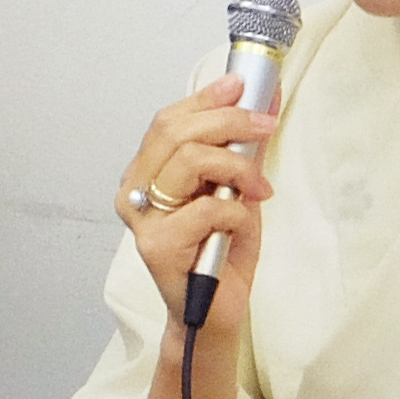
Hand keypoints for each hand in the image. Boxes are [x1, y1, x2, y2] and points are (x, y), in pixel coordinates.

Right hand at [117, 76, 278, 336]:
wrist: (216, 314)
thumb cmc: (220, 254)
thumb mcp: (237, 192)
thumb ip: (242, 152)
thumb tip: (263, 105)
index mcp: (147, 173)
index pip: (168, 121)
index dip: (205, 98)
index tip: (240, 84)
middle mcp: (135, 191)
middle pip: (175, 131)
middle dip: (227, 120)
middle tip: (264, 125)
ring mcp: (142, 219)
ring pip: (189, 160)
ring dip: (236, 165)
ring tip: (260, 187)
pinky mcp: (157, 246)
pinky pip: (207, 207)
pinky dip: (235, 210)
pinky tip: (240, 226)